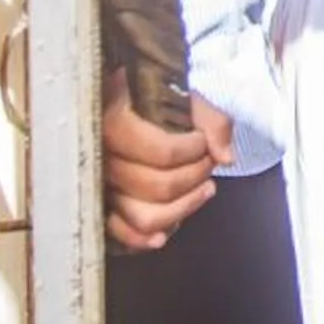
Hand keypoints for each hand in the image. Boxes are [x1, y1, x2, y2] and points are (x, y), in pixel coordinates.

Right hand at [102, 81, 217, 250]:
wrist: (117, 84)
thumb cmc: (150, 89)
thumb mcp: (182, 90)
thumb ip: (209, 117)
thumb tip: (225, 156)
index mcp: (112, 120)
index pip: (162, 152)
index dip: (192, 151)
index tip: (201, 140)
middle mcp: (99, 155)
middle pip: (158, 187)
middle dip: (194, 176)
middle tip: (207, 163)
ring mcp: (98, 182)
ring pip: (143, 216)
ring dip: (182, 208)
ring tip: (204, 189)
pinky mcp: (100, 203)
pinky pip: (118, 233)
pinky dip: (143, 239)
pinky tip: (165, 233)